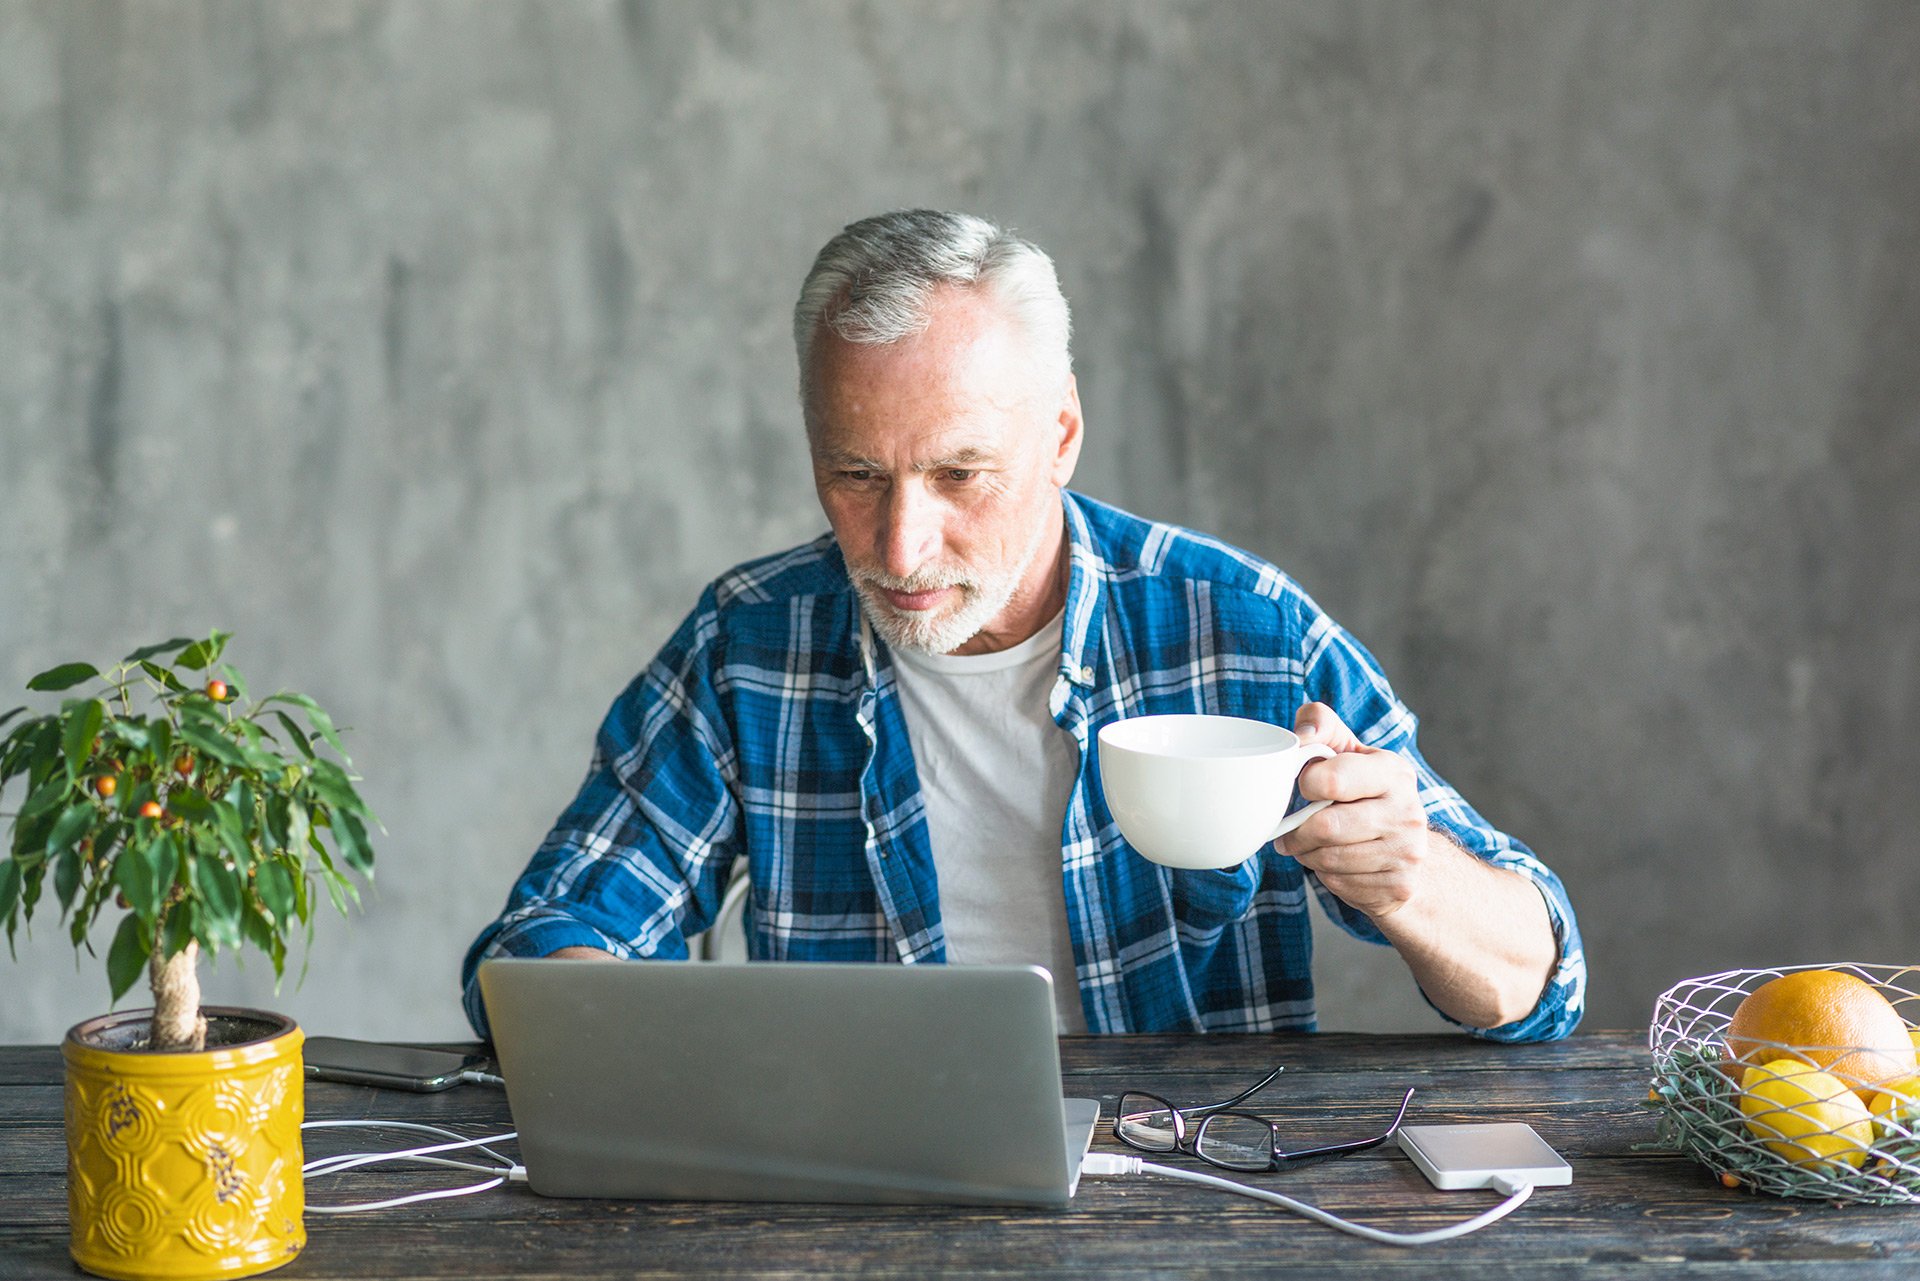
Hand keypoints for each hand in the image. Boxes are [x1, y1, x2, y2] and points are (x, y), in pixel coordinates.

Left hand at [1274, 702, 1432, 921]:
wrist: (1408, 849)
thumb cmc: (1364, 792)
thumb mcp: (1347, 751)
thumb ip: (1321, 725)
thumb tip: (1303, 735)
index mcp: (1393, 772)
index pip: (1332, 779)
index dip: (1305, 785)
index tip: (1304, 789)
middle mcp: (1408, 811)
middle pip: (1326, 827)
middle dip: (1298, 831)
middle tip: (1292, 830)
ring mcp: (1408, 852)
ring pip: (1329, 859)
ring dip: (1309, 855)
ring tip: (1312, 845)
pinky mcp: (1399, 886)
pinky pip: (1339, 884)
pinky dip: (1326, 876)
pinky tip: (1335, 864)